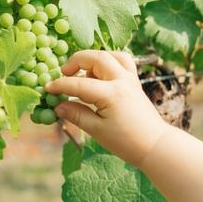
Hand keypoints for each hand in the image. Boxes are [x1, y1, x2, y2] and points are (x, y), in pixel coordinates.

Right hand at [46, 50, 168, 165]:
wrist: (155, 146)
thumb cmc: (127, 142)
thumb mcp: (98, 131)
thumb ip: (77, 115)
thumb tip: (58, 106)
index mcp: (112, 94)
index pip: (79, 84)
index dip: (60, 86)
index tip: (48, 89)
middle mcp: (122, 81)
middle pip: (96, 58)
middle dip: (76, 61)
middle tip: (64, 73)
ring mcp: (131, 80)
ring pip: (111, 55)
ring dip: (94, 59)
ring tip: (84, 74)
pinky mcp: (136, 83)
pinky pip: (123, 62)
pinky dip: (110, 62)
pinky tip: (100, 75)